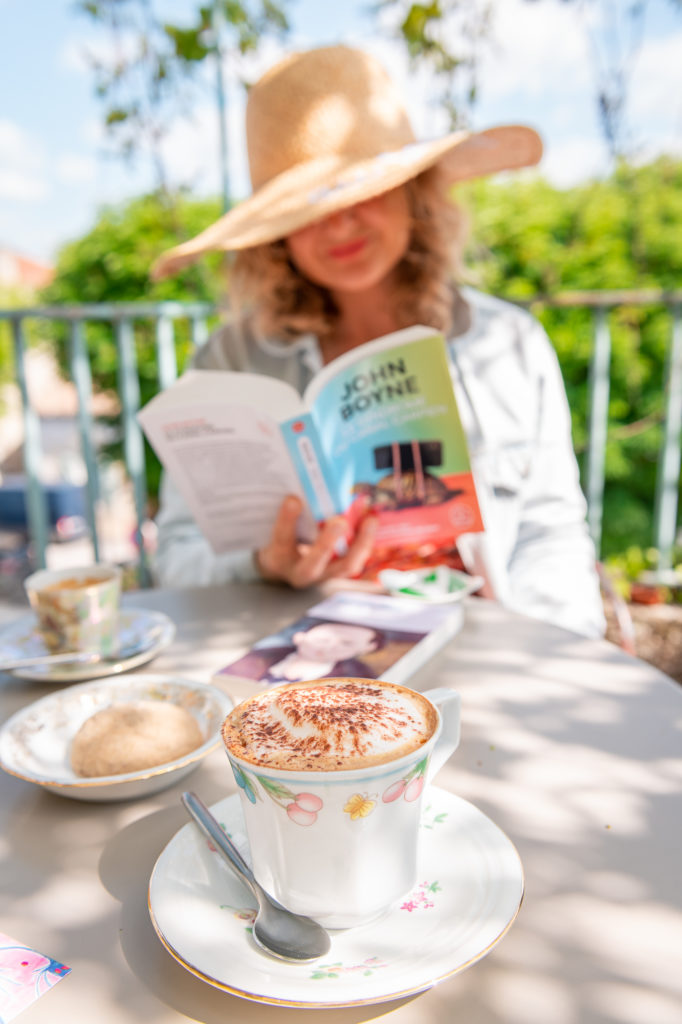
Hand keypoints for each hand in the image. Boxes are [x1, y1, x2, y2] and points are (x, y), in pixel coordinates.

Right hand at [255, 495, 377, 587]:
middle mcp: (302, 572)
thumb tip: (301, 489)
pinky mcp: (341, 572)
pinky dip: (367, 542)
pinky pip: (358, 560)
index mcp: (280, 559)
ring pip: (345, 566)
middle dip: (327, 542)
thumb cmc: (284, 542)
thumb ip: (289, 515)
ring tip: (370, 520)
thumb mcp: (278, 530)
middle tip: (339, 521)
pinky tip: (372, 522)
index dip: (287, 520)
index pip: (282, 540)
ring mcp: (325, 576)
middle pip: (314, 563)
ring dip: (360, 543)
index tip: (293, 499)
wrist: (289, 570)